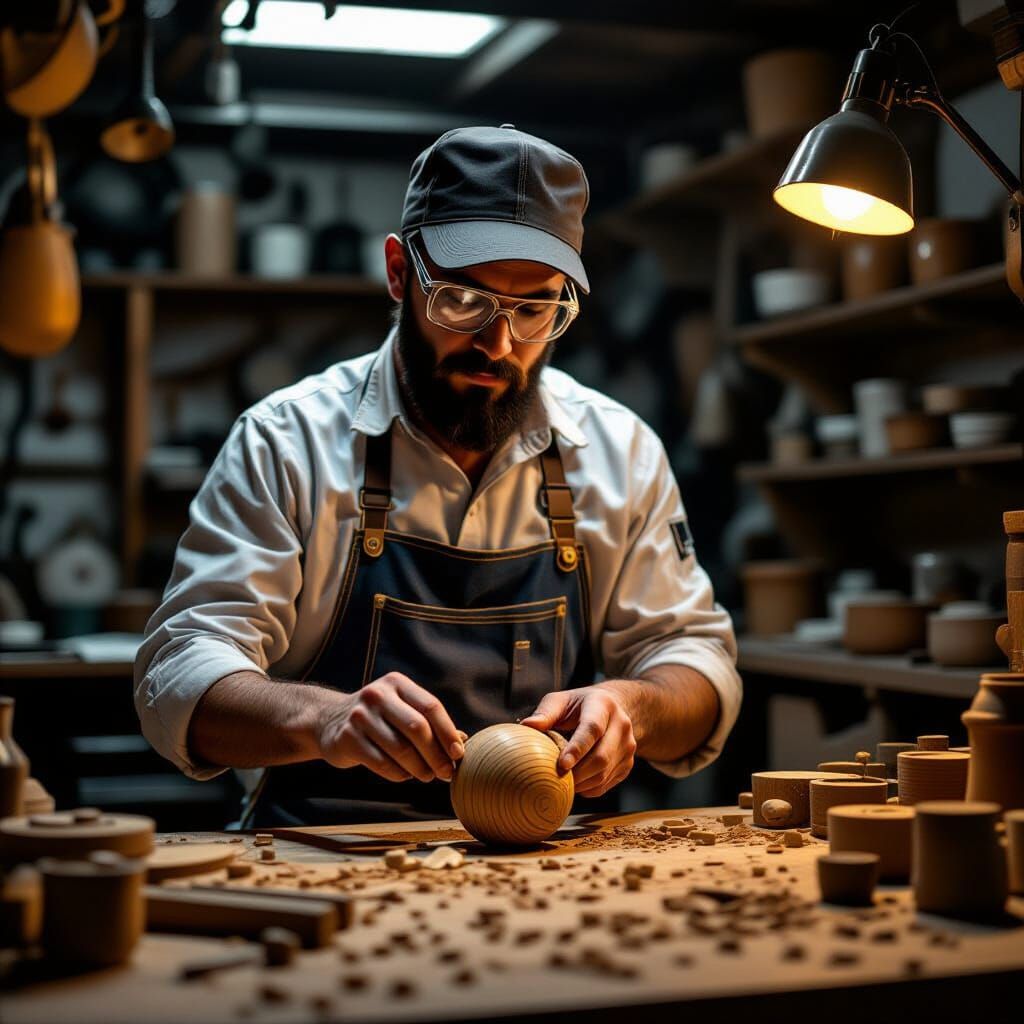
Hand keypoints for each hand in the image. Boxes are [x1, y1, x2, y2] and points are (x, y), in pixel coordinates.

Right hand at [318, 672, 464, 783]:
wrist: (327, 720)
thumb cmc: (378, 718)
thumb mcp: (401, 709)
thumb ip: (429, 722)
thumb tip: (463, 740)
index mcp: (397, 683)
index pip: (430, 707)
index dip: (448, 732)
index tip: (458, 754)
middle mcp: (377, 695)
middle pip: (417, 728)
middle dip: (436, 754)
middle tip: (446, 773)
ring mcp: (359, 716)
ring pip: (400, 749)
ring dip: (419, 768)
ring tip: (427, 776)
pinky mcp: (346, 738)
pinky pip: (381, 763)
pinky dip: (399, 773)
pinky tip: (405, 775)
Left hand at [520, 683, 637, 796]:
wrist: (614, 709)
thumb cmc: (579, 706)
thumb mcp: (561, 701)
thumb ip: (545, 713)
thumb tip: (526, 726)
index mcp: (603, 704)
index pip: (592, 729)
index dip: (577, 748)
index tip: (561, 764)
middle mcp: (621, 724)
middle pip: (601, 757)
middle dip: (577, 772)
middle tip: (555, 779)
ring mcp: (628, 746)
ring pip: (604, 774)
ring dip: (581, 783)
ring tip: (562, 780)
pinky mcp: (628, 763)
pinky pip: (606, 784)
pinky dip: (587, 788)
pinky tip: (575, 781)